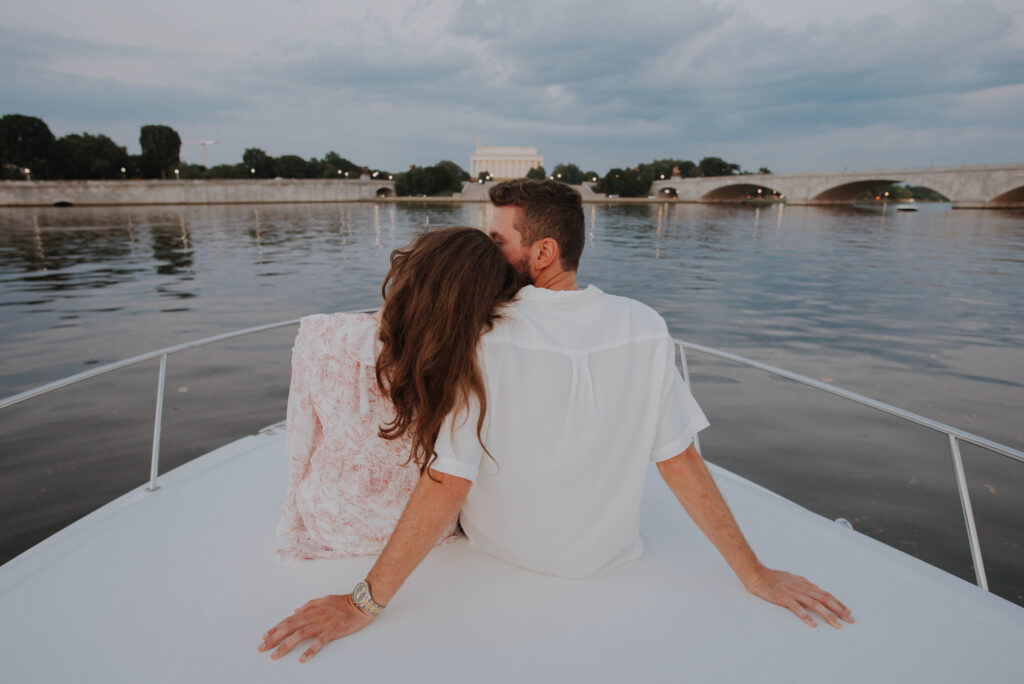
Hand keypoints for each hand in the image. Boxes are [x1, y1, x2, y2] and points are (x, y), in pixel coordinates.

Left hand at [258, 594, 373, 662]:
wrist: (362, 603)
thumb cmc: (345, 602)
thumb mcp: (325, 599)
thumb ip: (309, 604)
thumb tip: (295, 610)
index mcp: (311, 610)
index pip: (289, 620)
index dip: (275, 629)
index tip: (265, 637)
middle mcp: (314, 616)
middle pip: (290, 627)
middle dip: (274, 638)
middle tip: (262, 648)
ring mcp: (323, 623)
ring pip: (300, 635)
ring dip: (286, 645)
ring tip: (275, 655)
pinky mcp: (333, 630)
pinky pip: (319, 642)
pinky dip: (310, 650)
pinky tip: (302, 659)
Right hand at [745, 568, 853, 628]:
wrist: (757, 574)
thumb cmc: (773, 577)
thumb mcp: (792, 577)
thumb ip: (804, 582)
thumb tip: (816, 586)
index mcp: (804, 585)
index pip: (826, 594)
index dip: (838, 603)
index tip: (848, 612)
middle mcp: (802, 588)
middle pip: (825, 600)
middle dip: (839, 610)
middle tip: (850, 620)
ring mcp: (793, 593)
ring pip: (815, 605)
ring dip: (828, 615)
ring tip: (837, 624)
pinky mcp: (784, 598)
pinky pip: (797, 609)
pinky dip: (806, 616)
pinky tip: (814, 624)